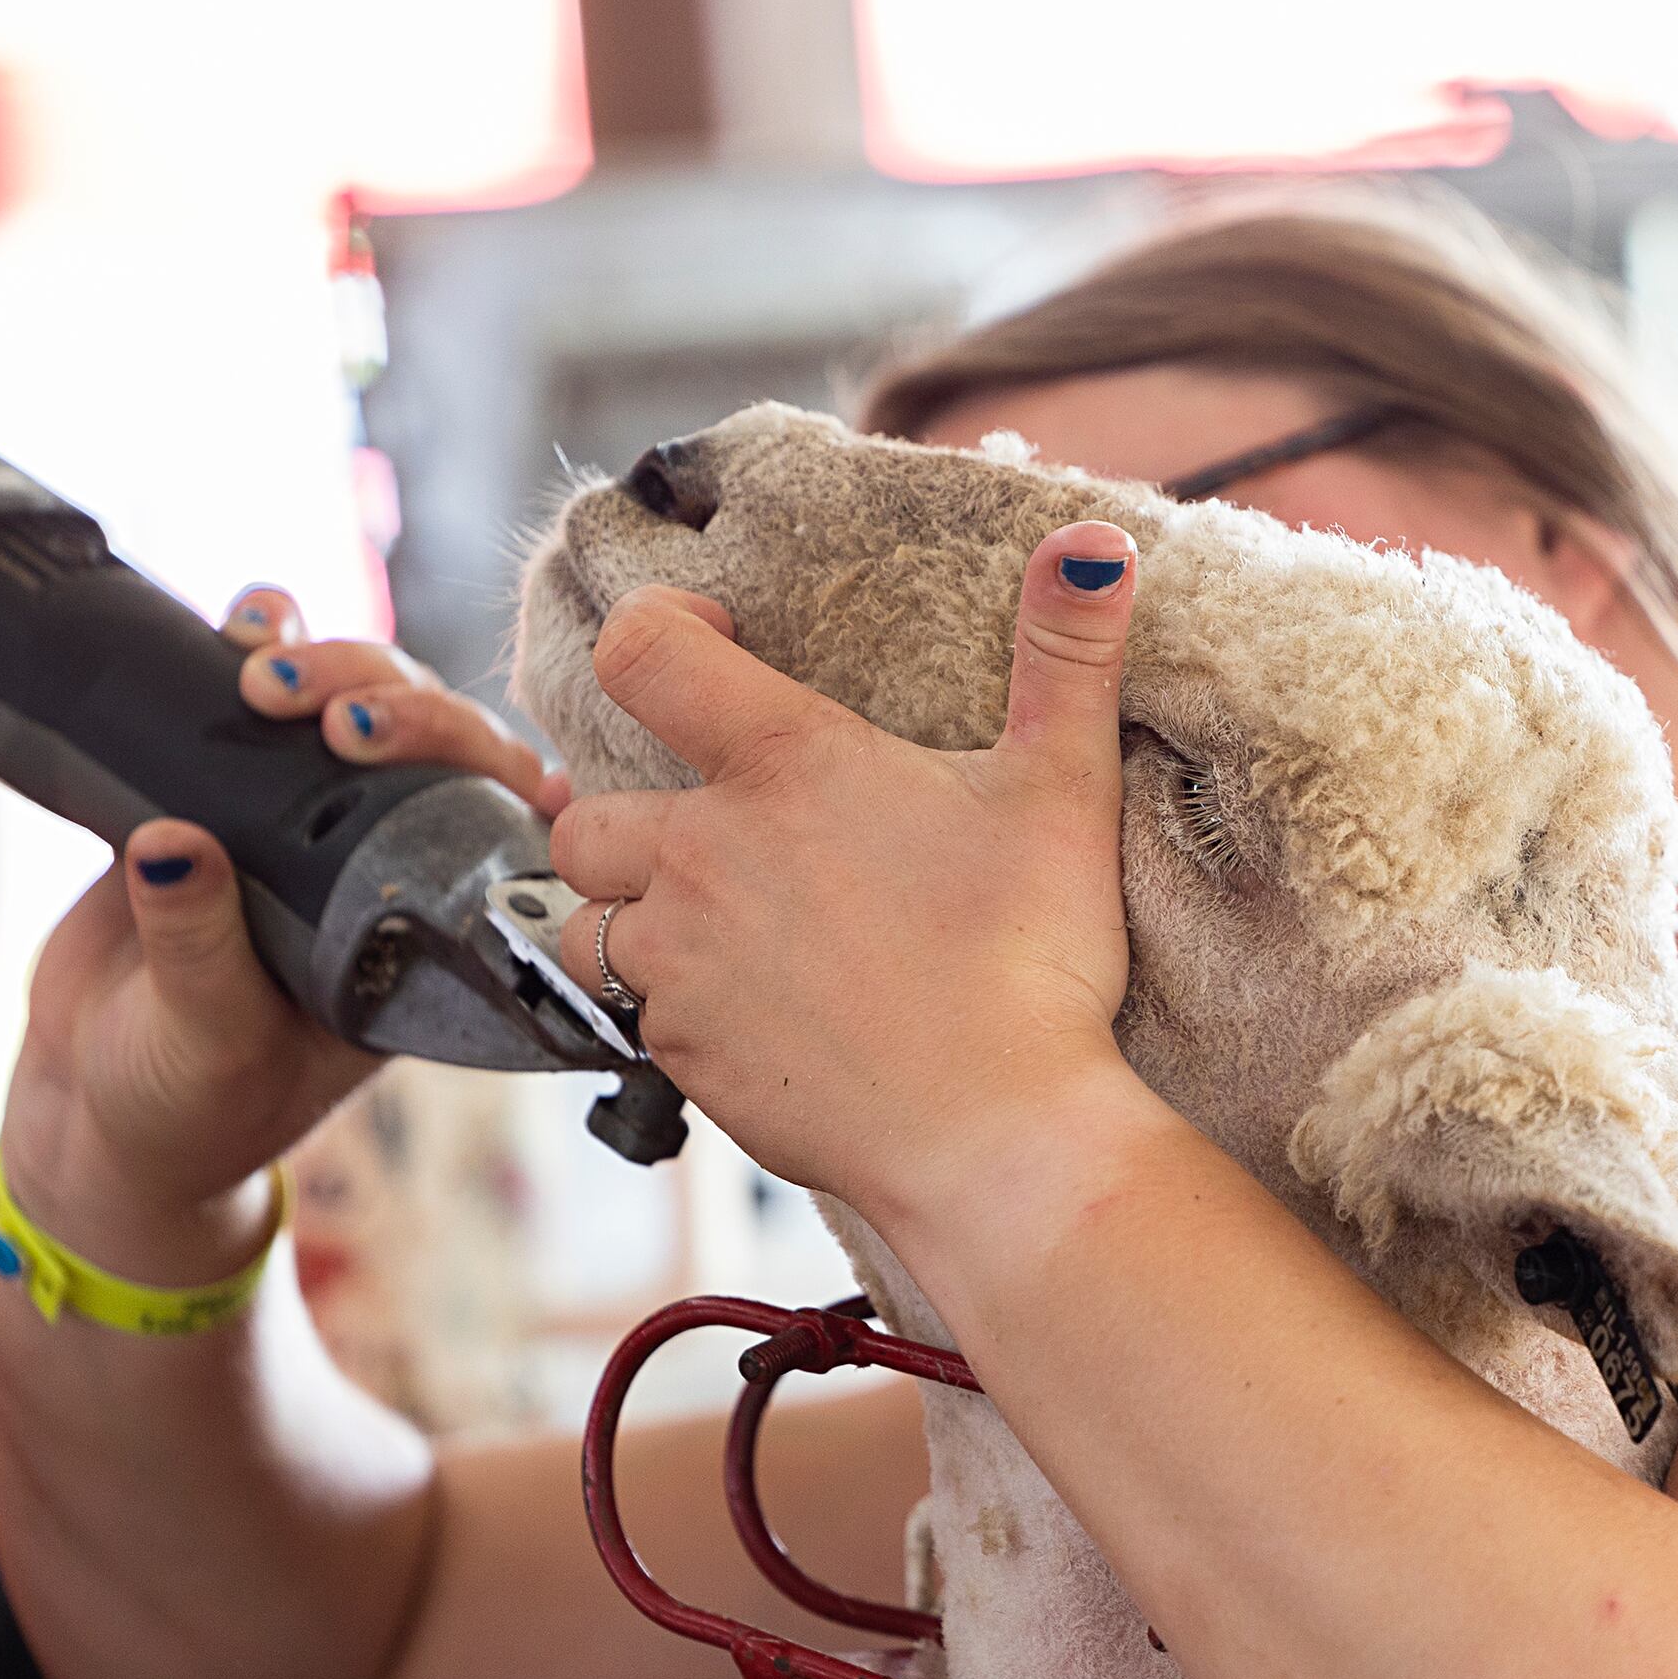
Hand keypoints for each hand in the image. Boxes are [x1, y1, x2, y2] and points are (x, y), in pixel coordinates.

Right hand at [0, 588, 569, 1285]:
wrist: (98, 1113)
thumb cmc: (186, 1105)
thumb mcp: (203, 1040)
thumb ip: (196, 946)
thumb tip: (171, 842)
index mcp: (427, 934)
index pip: (501, 825)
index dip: (482, 764)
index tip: (396, 753)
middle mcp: (392, 865)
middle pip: (439, 745)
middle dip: (394, 701)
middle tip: (323, 712)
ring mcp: (315, 821)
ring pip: (366, 705)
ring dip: (335, 662)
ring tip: (265, 661)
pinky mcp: (233, 794)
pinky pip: (265, 706)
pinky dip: (266, 645)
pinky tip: (245, 619)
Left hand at [551, 524, 1147, 1232]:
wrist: (996, 1135)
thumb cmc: (1032, 958)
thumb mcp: (1064, 789)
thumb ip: (1067, 657)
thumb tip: (1094, 542)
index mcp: (783, 765)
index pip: (640, 651)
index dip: (654, 632)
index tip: (705, 648)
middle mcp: (703, 854)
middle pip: (583, 810)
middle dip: (626, 814)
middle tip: (710, 831)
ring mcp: (679, 962)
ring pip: (583, 922)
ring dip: (627, 916)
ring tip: (709, 927)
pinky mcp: (680, 1055)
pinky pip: (631, 1016)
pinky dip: (670, 1008)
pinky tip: (753, 1013)